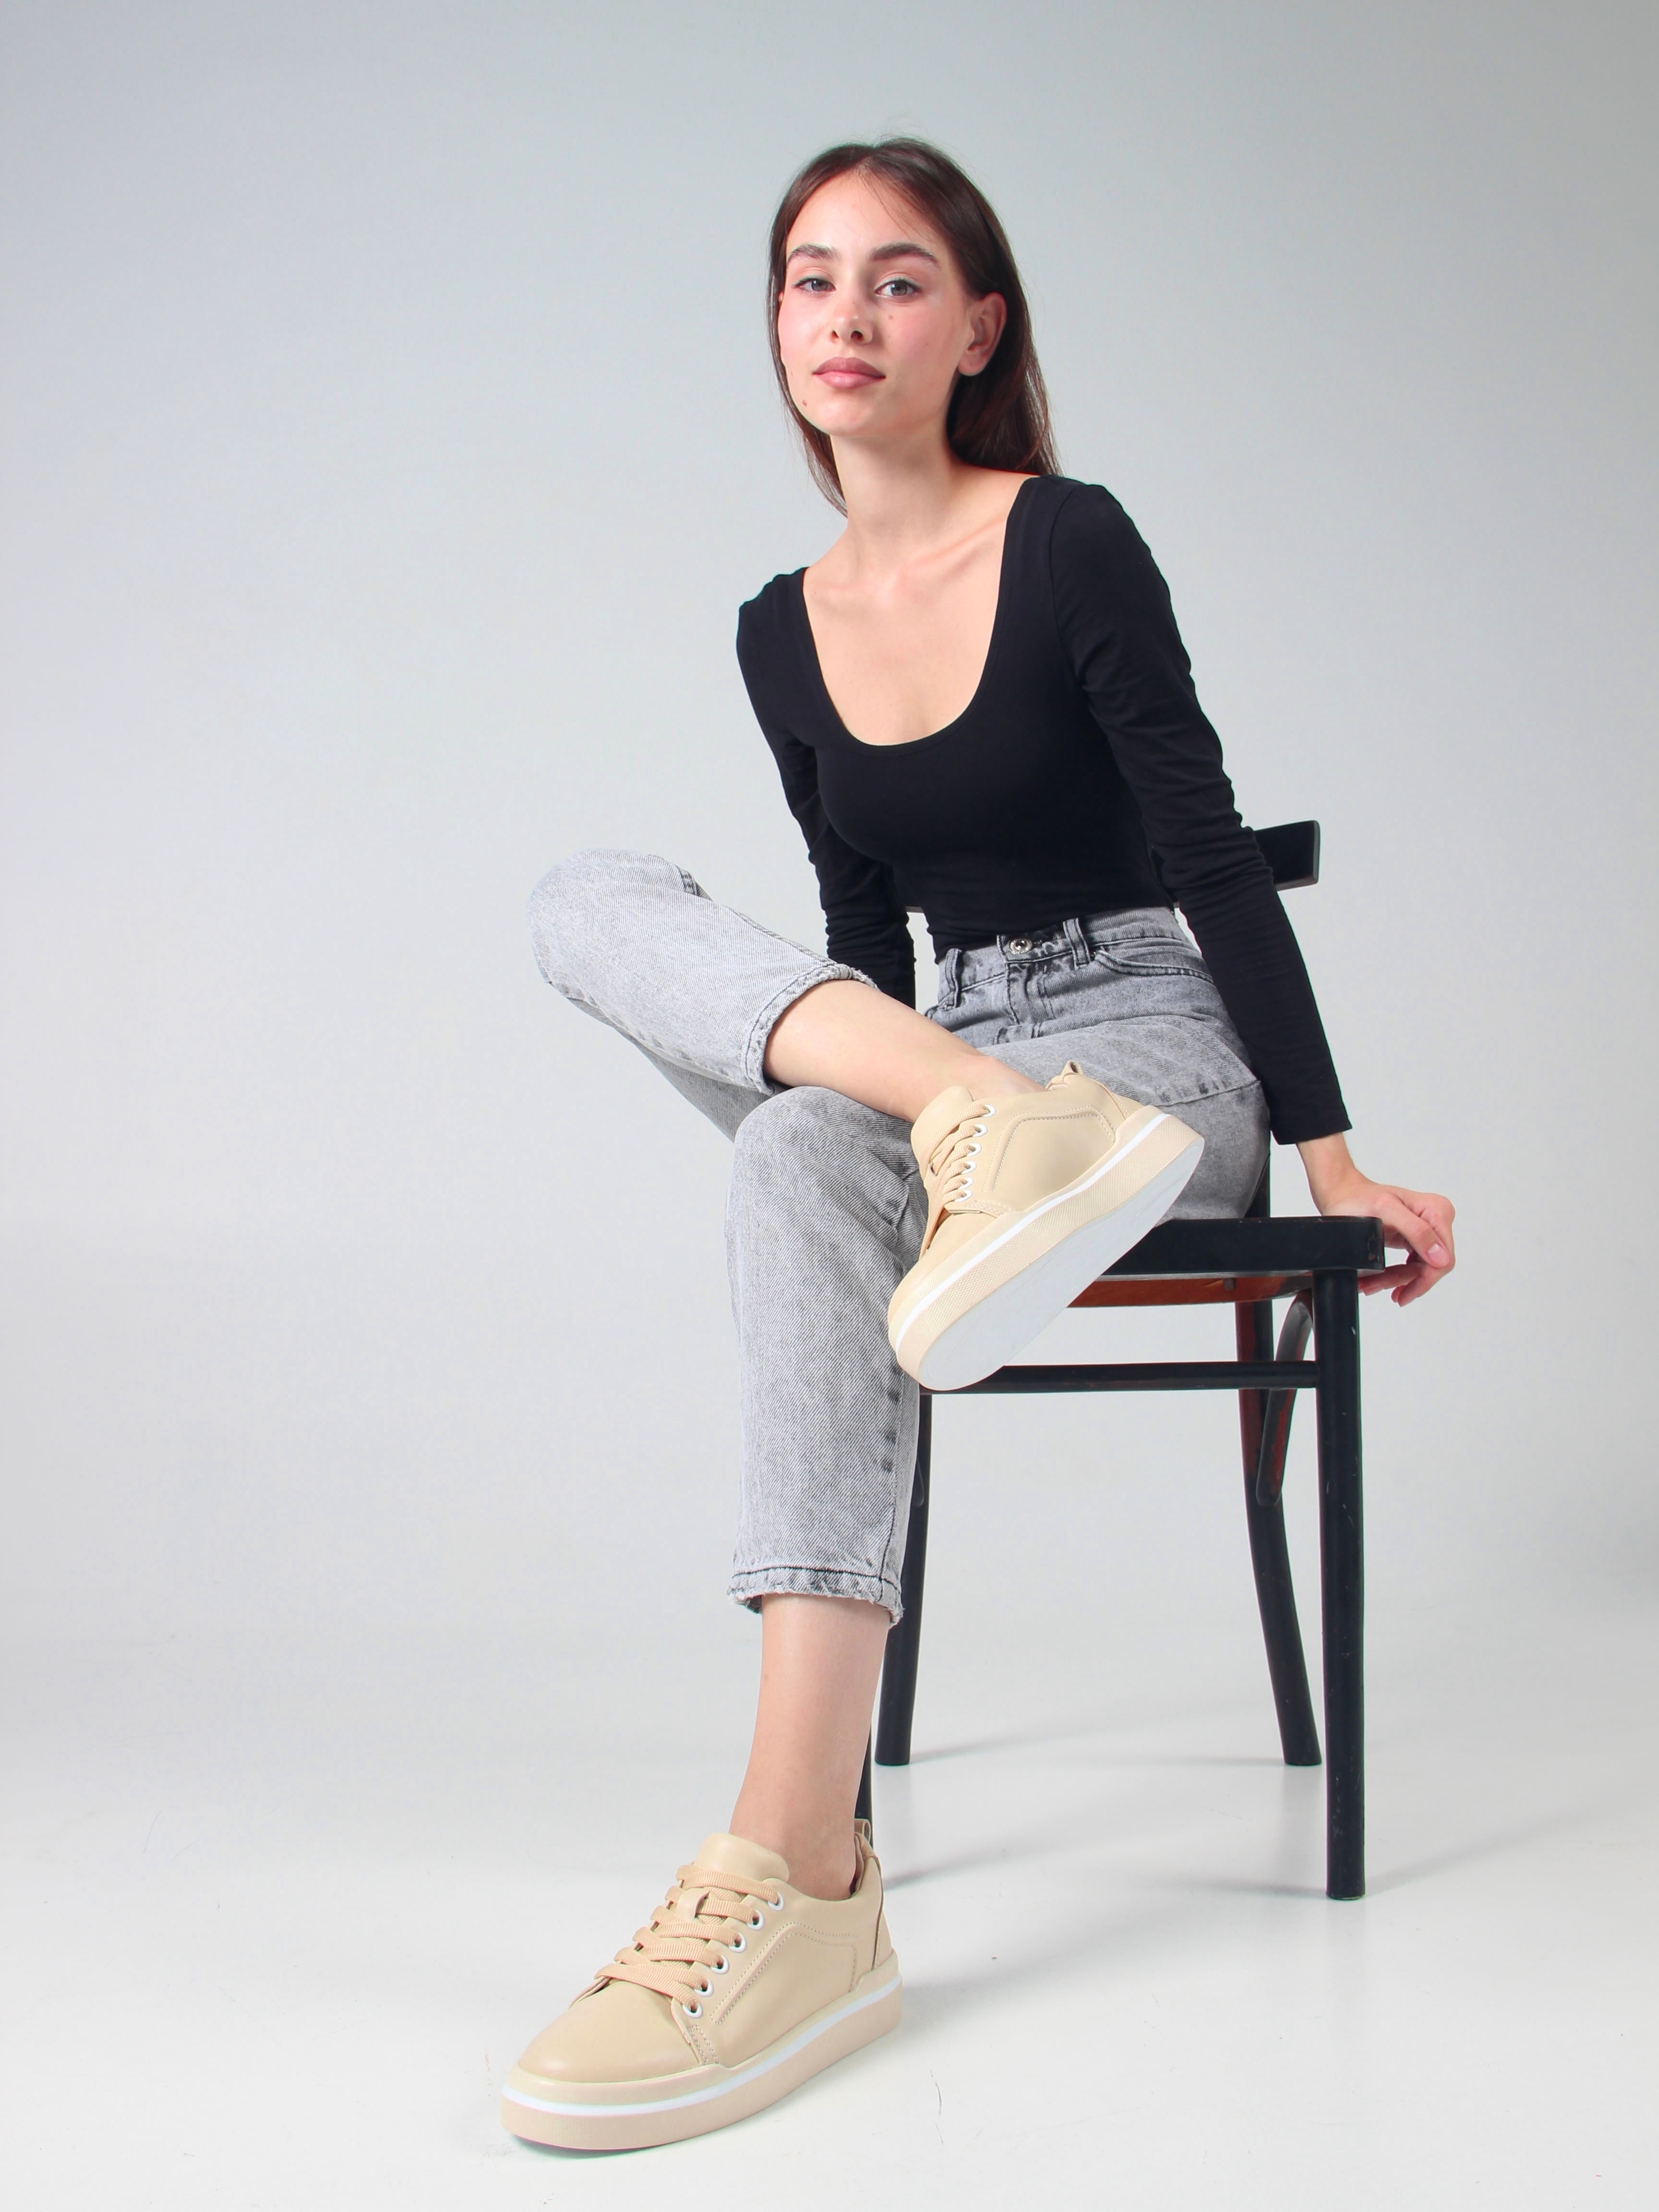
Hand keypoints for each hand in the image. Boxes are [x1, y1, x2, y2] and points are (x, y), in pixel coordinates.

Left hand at [1296, 1134, 1454, 1306]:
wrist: (1342, 1194)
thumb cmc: (1359, 1198)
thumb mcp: (1386, 1211)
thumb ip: (1416, 1231)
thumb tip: (1440, 1258)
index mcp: (1436, 1211)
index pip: (1443, 1259)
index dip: (1424, 1281)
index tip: (1402, 1295)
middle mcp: (1436, 1219)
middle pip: (1430, 1266)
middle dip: (1404, 1281)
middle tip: (1374, 1288)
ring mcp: (1427, 1230)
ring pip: (1420, 1269)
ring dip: (1396, 1281)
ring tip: (1370, 1285)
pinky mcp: (1415, 1238)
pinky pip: (1412, 1265)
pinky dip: (1394, 1275)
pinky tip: (1378, 1280)